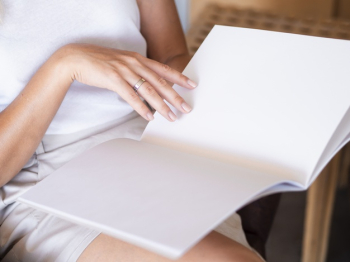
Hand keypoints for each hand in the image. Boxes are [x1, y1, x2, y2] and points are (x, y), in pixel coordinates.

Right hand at [59, 44, 196, 120]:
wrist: (76, 58)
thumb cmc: (100, 62)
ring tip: (171, 117)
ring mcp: (124, 70)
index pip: (164, 69)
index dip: (179, 77)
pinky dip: (141, 108)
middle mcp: (134, 63)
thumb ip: (136, 71)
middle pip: (160, 82)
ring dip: (161, 106)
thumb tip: (148, 84)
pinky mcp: (113, 79)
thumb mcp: (122, 62)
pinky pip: (131, 96)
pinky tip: (149, 116)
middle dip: (175, 97)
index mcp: (138, 58)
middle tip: (186, 108)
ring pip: (148, 90)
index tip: (192, 85)